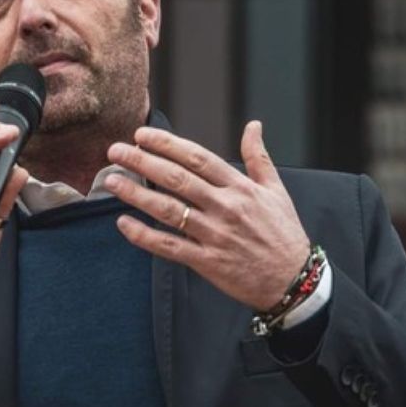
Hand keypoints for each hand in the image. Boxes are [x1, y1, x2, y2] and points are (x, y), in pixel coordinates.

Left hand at [104, 122, 309, 311]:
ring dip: (137, 194)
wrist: (293, 280)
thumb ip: (259, 157)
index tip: (142, 135)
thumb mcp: (277, 190)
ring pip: (169, 210)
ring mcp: (215, 235)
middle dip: (142, 162)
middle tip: (116, 151)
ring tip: (112, 181)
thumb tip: (253, 126)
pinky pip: (170, 246)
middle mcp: (226, 208)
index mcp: (240, 187)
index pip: (197, 158)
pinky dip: (145, 236)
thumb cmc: (283, 234)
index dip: (167, 144)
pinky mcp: (207, 261)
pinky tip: (124, 224)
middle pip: (177, 179)